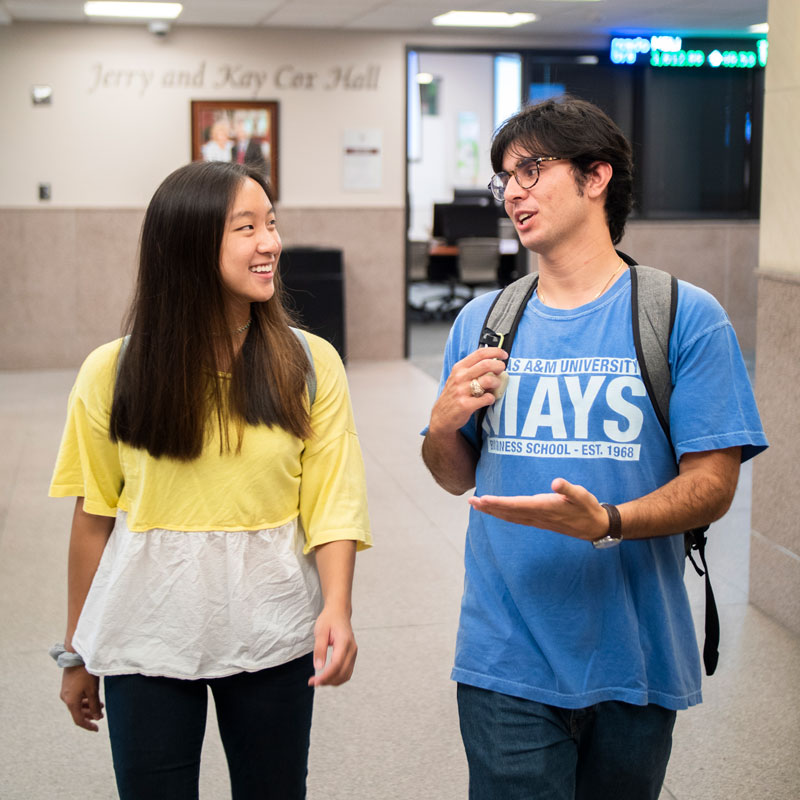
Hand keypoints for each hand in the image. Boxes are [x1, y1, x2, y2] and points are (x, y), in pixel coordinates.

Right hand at [60, 665, 103, 731]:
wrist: (76, 656)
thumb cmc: (85, 673)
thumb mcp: (93, 690)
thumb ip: (95, 706)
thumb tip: (97, 718)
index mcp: (71, 702)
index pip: (78, 720)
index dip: (88, 726)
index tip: (97, 729)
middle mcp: (66, 698)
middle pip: (78, 712)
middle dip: (90, 715)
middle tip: (102, 715)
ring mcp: (65, 692)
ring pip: (77, 705)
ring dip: (89, 707)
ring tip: (101, 706)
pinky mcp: (67, 685)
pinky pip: (76, 698)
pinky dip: (85, 700)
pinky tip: (94, 697)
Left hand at [308, 605, 357, 686]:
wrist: (339, 612)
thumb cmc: (329, 619)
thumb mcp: (320, 631)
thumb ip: (319, 649)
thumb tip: (318, 667)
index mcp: (344, 642)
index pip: (336, 665)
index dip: (325, 676)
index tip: (314, 681)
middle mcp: (352, 649)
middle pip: (342, 673)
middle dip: (327, 681)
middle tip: (312, 682)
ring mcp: (354, 653)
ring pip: (346, 675)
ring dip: (333, 681)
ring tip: (318, 681)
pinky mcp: (352, 656)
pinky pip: (347, 672)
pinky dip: (337, 678)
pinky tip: (327, 677)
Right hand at [428, 347, 507, 434]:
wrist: (441, 416)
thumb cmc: (453, 395)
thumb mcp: (458, 377)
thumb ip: (472, 369)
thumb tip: (493, 362)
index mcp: (459, 368)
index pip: (480, 353)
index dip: (495, 351)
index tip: (504, 355)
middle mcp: (460, 377)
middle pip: (486, 364)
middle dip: (499, 366)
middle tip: (502, 370)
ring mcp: (461, 391)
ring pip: (488, 380)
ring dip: (497, 383)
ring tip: (495, 386)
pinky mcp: (465, 405)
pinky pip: (486, 398)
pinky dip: (492, 398)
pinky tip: (489, 399)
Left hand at [468, 477, 608, 540]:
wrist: (594, 526)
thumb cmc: (588, 507)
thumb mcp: (582, 495)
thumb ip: (568, 489)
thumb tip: (556, 482)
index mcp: (545, 507)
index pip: (516, 505)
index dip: (499, 502)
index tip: (483, 499)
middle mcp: (538, 516)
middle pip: (508, 512)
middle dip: (489, 507)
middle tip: (471, 501)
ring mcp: (537, 520)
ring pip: (510, 516)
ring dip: (492, 511)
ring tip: (477, 505)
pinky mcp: (539, 521)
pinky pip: (515, 518)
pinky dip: (502, 514)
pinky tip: (495, 512)